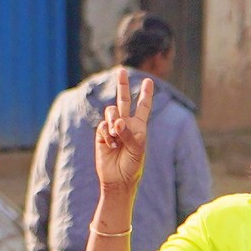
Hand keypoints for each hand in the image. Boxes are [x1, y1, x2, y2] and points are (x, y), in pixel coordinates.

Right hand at [94, 76, 151, 200]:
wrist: (118, 179)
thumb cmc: (133, 165)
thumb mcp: (137, 148)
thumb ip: (128, 133)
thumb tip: (117, 122)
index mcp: (139, 126)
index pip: (143, 106)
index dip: (146, 94)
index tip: (149, 81)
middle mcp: (126, 124)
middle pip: (123, 100)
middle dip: (122, 85)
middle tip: (121, 70)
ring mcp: (112, 129)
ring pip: (111, 111)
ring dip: (114, 120)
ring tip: (116, 134)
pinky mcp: (102, 135)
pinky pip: (103, 126)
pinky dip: (107, 134)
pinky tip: (111, 145)